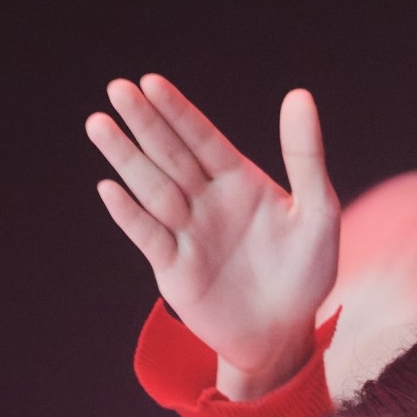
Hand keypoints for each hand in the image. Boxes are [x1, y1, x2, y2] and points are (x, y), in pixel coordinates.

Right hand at [86, 76, 339, 395]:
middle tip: (117, 89)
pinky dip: (129, 214)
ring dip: (125, 158)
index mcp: (237, 181)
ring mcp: (187, 233)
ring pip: (152, 189)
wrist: (283, 335)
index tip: (151, 82)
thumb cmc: (305, 274)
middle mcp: (206, 201)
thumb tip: (300, 95)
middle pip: (170, 155)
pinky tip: (109, 188)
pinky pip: (148, 237)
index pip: (202, 138)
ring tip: (99, 124)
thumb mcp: (318, 215)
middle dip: (144, 123)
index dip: (177, 112)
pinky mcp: (174, 269)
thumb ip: (306, 157)